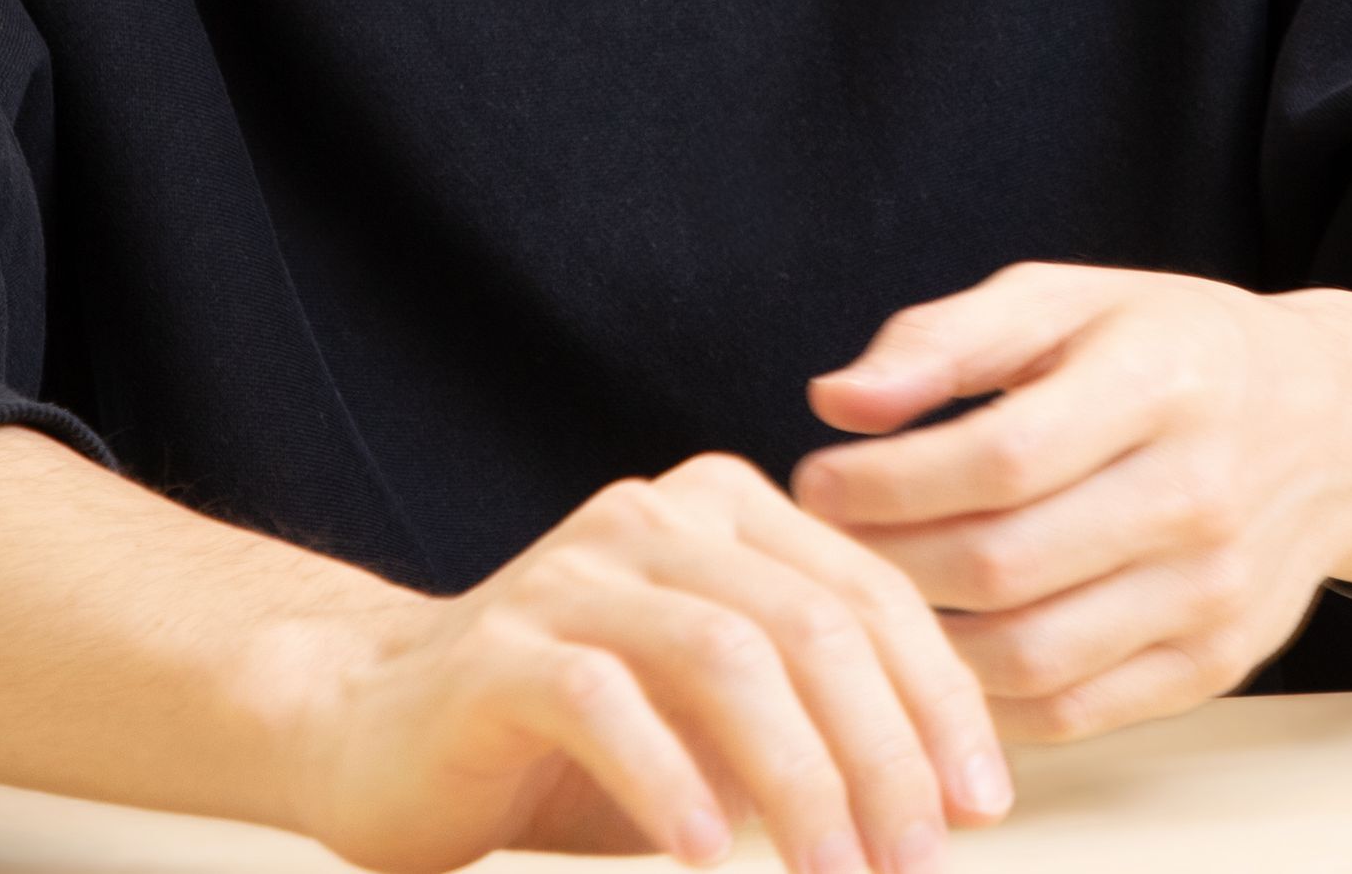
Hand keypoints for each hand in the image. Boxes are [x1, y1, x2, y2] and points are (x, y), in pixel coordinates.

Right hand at [272, 452, 1011, 873]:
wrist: (369, 726)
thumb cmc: (567, 740)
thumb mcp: (712, 719)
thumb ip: (811, 720)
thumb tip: (943, 800)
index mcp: (726, 514)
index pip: (869, 594)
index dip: (939, 703)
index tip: (982, 806)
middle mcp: (656, 518)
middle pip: (812, 624)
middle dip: (885, 751)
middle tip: (920, 857)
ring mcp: (571, 573)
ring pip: (724, 655)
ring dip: (799, 777)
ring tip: (837, 872)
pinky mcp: (499, 649)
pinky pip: (605, 701)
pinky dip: (673, 782)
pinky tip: (713, 853)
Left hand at [791, 265, 1351, 742]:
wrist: (1338, 425)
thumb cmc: (1179, 353)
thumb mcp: (1071, 300)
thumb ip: (949, 339)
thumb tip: (840, 401)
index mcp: (1161, 383)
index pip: (1001, 456)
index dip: (888, 480)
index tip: (817, 476)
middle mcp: (1200, 495)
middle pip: (1005, 562)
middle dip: (886, 560)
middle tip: (825, 541)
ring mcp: (1213, 592)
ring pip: (1030, 653)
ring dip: (923, 638)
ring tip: (875, 595)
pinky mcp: (1215, 663)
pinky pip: (1073, 709)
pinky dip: (988, 695)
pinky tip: (944, 646)